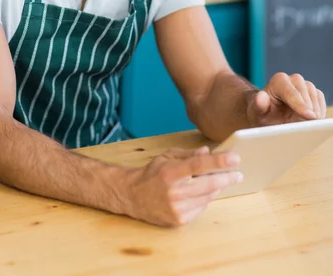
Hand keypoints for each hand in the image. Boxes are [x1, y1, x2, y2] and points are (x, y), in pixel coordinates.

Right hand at [125, 146, 241, 226]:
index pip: (199, 165)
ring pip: (208, 197)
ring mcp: (177, 208)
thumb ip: (189, 155)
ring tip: (220, 180)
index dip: (218, 161)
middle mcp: (174, 192)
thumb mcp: (167, 157)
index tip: (235, 157)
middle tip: (238, 173)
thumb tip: (208, 152)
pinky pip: (201, 207)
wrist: (134, 197)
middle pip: (209, 184)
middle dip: (227, 177)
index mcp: (171, 172)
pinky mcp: (180, 220)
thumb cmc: (153, 173)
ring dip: (217, 188)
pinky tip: (201, 192)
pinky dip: (205, 198)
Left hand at [247, 72, 326, 126]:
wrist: (268, 114)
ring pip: (315, 97)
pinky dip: (319, 112)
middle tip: (307, 127)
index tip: (309, 117)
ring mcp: (305, 85)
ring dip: (314, 113)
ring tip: (306, 126)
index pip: (292, 93)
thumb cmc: (262, 113)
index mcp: (278, 81)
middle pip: (306, 94)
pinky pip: (320, 101)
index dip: (301, 105)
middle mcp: (293, 79)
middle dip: (308, 111)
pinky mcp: (313, 93)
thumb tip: (261, 96)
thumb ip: (258, 105)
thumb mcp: (256, 113)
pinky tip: (311, 122)